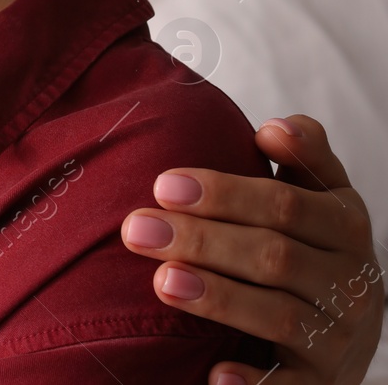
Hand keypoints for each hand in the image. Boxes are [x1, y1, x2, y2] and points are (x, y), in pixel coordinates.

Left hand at [121, 114, 381, 384]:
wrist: (349, 331)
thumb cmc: (313, 247)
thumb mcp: (320, 198)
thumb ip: (304, 158)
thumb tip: (276, 128)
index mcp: (346, 227)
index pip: (286, 205)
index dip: (226, 193)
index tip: (163, 184)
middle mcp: (352, 282)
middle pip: (274, 257)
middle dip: (201, 240)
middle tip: (136, 229)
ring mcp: (340, 337)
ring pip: (279, 315)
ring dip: (218, 298)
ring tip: (162, 282)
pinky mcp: (323, 383)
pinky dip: (255, 383)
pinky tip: (214, 374)